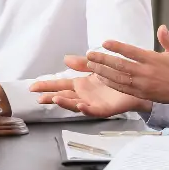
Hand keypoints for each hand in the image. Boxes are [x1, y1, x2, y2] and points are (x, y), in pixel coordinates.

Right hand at [30, 55, 151, 117]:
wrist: (135, 85)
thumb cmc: (114, 77)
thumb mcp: (95, 67)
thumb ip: (81, 64)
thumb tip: (65, 58)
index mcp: (80, 85)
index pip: (59, 85)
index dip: (47, 86)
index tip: (32, 86)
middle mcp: (83, 95)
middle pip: (63, 96)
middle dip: (51, 97)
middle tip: (38, 97)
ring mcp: (92, 103)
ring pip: (75, 104)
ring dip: (65, 103)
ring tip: (55, 99)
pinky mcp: (105, 109)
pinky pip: (93, 111)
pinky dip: (86, 109)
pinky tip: (80, 105)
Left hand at [88, 25, 168, 108]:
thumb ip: (167, 39)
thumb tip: (162, 27)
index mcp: (153, 60)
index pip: (131, 52)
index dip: (117, 47)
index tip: (105, 42)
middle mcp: (145, 72)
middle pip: (120, 65)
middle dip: (103, 60)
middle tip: (90, 55)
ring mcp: (142, 85)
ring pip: (118, 78)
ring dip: (103, 72)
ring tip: (91, 65)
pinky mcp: (141, 94)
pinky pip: (123, 88)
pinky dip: (111, 83)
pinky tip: (101, 78)